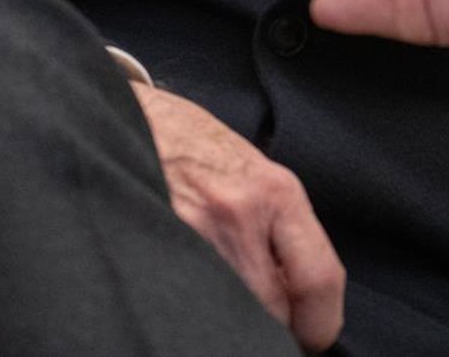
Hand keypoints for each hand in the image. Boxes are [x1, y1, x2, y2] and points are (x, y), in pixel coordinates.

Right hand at [131, 83, 344, 351]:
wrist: (128, 114)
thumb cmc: (191, 142)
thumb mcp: (253, 169)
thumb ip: (282, 229)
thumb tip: (303, 294)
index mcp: (275, 192)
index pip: (320, 281)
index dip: (319, 326)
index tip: (312, 338)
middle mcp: (238, 213)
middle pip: (273, 311)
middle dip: (271, 326)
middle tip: (260, 320)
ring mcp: (192, 231)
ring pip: (230, 311)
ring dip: (230, 315)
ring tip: (220, 299)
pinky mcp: (153, 240)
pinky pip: (187, 296)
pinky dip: (192, 302)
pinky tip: (187, 288)